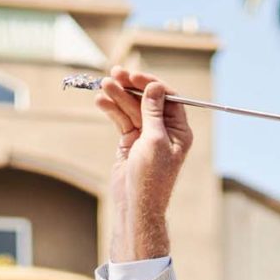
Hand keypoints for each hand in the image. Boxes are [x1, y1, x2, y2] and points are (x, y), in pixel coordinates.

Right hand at [96, 66, 192, 260]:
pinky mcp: (129, 142)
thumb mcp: (155, 141)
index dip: (150, 84)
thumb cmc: (151, 178)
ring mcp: (146, 136)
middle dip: (130, 87)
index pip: (167, 98)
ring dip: (118, 96)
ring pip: (132, 108)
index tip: (134, 76)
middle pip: (147, 100)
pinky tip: (101, 101)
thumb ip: (153, 112)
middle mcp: (164, 131)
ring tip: (103, 86)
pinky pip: (121, 120)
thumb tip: (155, 87)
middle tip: (114, 74)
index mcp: (178, 130)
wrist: (135, 206)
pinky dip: (111, 110)